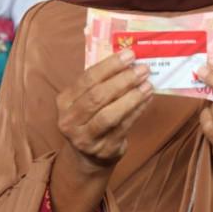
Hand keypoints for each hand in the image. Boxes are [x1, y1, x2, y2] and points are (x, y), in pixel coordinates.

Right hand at [56, 50, 152, 173]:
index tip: (130, 55)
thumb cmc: (91, 118)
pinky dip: (137, 111)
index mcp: (64, 101)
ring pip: (109, 115)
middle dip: (122, 80)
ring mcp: (85, 138)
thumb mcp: (86, 99)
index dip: (110, 66)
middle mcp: (70, 120)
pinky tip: (147, 99)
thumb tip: (129, 60)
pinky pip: (123, 127)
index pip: (87, 79)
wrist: (88, 156)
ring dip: (131, 97)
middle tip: (142, 70)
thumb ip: (102, 82)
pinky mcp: (103, 150)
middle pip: (97, 96)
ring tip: (147, 85)